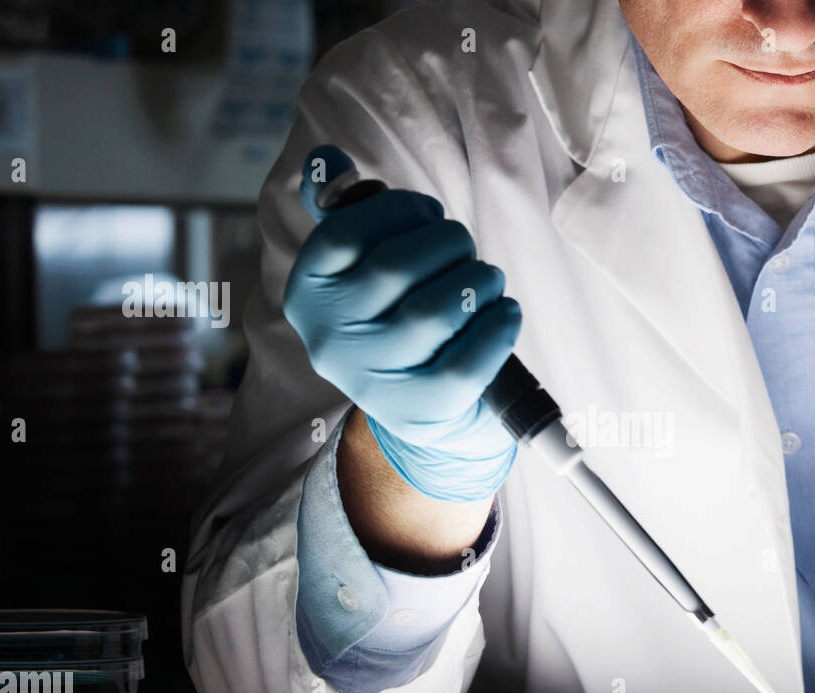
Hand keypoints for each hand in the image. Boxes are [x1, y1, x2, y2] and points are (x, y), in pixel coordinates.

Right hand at [283, 144, 520, 502]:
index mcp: (308, 290)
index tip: (429, 213)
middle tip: (465, 247)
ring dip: (476, 281)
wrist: (417, 404)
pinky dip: (495, 329)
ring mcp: (372, 379)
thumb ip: (345, 209)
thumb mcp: (359, 265)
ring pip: (431, 314)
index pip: (345, 232)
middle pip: (395, 268)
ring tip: (487, 278)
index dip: (401, 210)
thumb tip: (328, 158)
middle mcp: (330, 337)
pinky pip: (465, 365)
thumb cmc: (394, 313)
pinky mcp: (419, 411)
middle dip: (447, 243)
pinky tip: (505, 311)